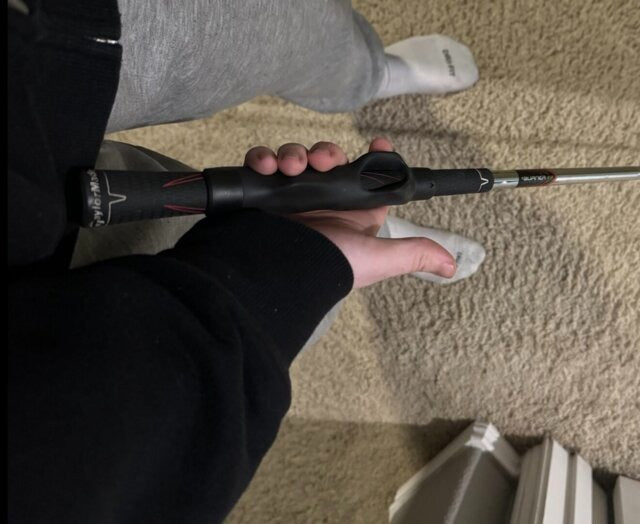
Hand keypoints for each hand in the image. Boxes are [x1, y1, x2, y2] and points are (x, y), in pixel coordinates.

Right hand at [244, 138, 455, 287]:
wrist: (283, 272)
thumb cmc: (332, 266)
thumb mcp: (378, 258)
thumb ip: (413, 254)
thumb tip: (451, 265)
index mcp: (353, 212)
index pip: (369, 176)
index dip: (377, 157)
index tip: (380, 142)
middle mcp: (325, 200)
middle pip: (329, 159)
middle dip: (327, 152)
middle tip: (324, 161)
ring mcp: (294, 196)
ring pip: (297, 157)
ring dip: (294, 153)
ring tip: (291, 165)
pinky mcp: (266, 193)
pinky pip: (264, 165)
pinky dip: (264, 159)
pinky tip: (268, 167)